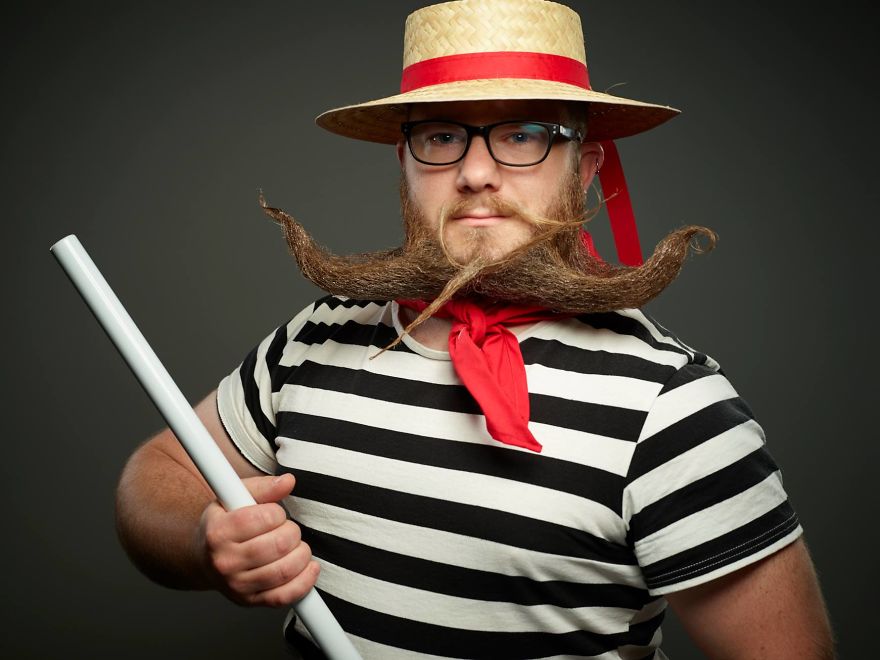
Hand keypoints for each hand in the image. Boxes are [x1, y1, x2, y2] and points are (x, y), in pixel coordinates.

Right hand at [197, 473, 318, 606]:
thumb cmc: (224, 524)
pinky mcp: (250, 601)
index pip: (264, 518)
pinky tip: (308, 567)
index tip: (274, 514)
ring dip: (302, 554)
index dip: (278, 513)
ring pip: (285, 570)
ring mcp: (236, 585)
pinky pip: (285, 596)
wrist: (204, 558)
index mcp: (218, 533)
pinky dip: (305, 581)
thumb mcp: (235, 497)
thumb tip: (288, 481)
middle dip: (292, 532)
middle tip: (286, 530)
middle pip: (279, 545)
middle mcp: (224, 562)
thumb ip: (263, 487)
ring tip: (295, 546)